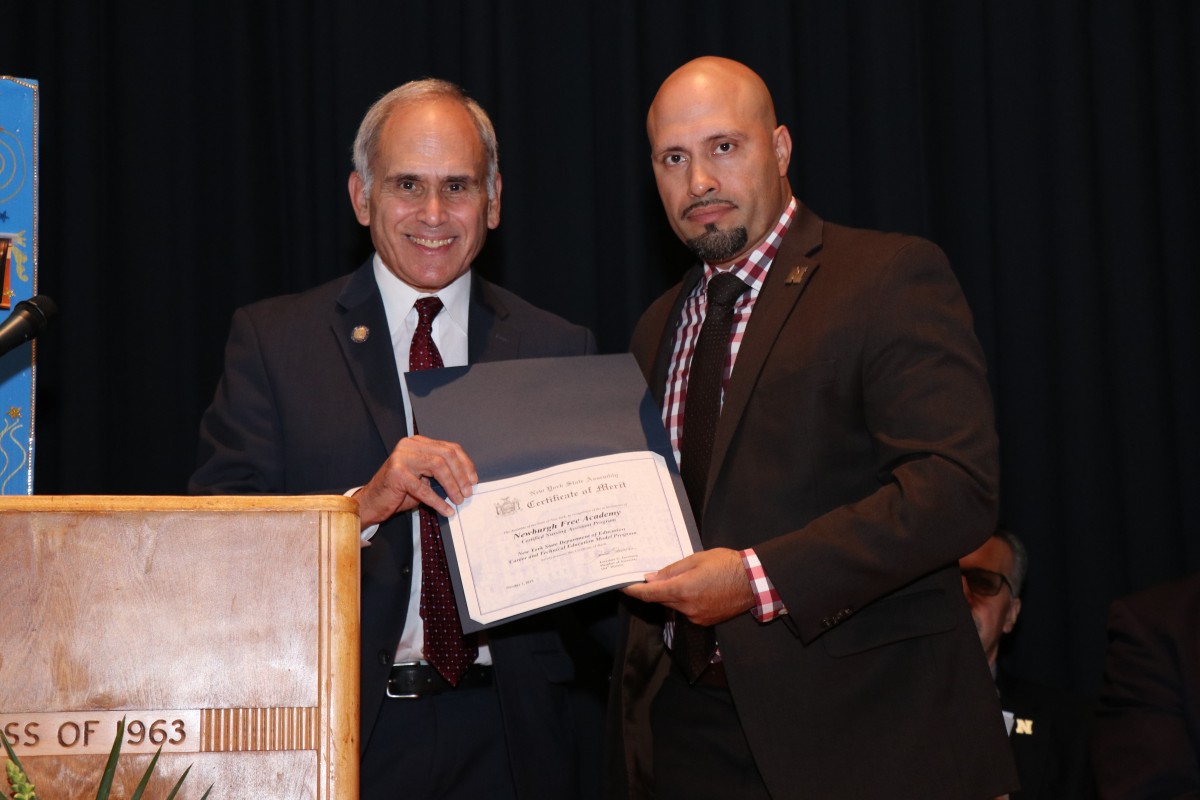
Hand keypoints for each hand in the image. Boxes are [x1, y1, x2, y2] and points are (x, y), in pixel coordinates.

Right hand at [353, 435, 477, 527]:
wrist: (371, 502)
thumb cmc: (399, 491)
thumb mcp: (423, 477)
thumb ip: (441, 472)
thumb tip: (467, 480)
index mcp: (418, 443)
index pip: (449, 447)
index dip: (465, 463)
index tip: (473, 479)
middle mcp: (409, 446)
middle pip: (446, 455)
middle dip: (461, 475)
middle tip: (468, 492)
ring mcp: (402, 458)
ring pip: (438, 467)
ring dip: (452, 486)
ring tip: (459, 500)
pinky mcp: (397, 474)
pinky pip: (424, 489)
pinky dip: (438, 501)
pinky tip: (446, 510)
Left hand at [621, 548, 754, 625]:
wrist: (754, 582)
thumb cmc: (726, 565)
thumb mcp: (696, 559)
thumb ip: (671, 570)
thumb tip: (651, 578)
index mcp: (683, 589)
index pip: (649, 594)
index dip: (633, 591)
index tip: (623, 587)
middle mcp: (687, 607)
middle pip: (661, 600)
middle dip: (656, 589)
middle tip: (652, 575)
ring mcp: (696, 617)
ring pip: (674, 605)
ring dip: (672, 594)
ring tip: (685, 578)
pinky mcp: (705, 621)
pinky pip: (687, 611)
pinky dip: (685, 601)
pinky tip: (696, 589)